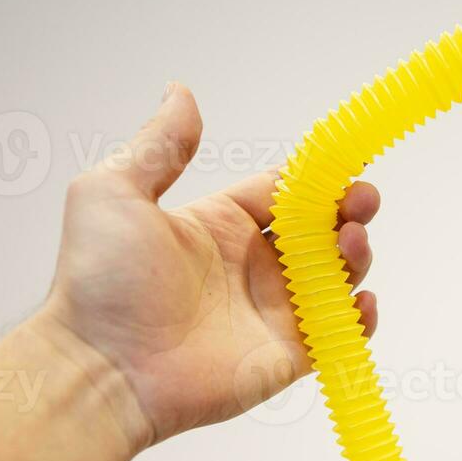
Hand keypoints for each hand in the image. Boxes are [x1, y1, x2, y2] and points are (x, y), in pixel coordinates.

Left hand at [35, 83, 379, 454]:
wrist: (102, 368)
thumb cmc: (100, 282)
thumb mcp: (115, 191)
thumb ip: (159, 145)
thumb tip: (181, 92)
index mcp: (219, 226)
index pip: (285, 193)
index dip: (318, 178)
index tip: (347, 163)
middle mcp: (251, 268)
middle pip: (321, 232)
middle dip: (349, 212)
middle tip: (361, 202)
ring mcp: (271, 314)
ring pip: (336, 278)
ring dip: (355, 256)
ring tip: (349, 244)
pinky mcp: (286, 357)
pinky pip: (338, 335)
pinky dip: (360, 319)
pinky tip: (360, 300)